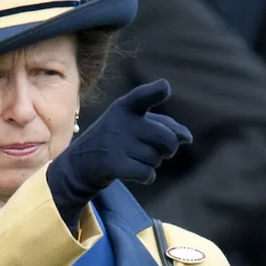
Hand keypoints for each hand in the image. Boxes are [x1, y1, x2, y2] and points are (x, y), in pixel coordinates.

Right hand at [47, 80, 191, 224]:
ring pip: (156, 159)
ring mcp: (115, 143)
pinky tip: (136, 173)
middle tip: (160, 150)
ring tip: (133, 159)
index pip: (143, 96)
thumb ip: (164, 126)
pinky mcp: (112, 164)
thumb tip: (187, 138)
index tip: (165, 88)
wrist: (78, 165)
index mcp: (126, 106)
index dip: (157, 91)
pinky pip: (147, 173)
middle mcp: (120, 122)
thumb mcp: (134, 126)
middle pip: (166, 139)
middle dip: (168, 149)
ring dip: (151, 163)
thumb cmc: (115, 141)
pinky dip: (147, 176)